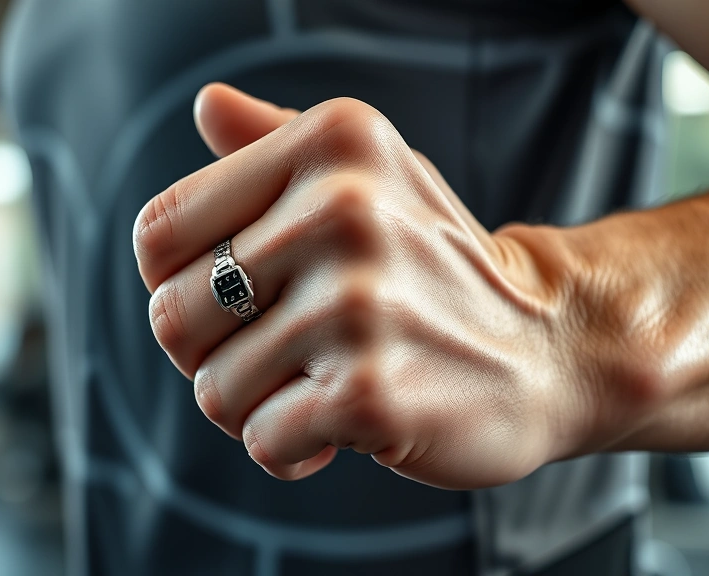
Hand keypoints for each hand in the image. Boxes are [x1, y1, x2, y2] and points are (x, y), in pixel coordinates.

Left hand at [133, 84, 598, 488]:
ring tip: (322, 383)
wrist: (551, 344)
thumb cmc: (433, 265)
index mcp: (327, 143)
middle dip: (214, 356)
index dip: (179, 286)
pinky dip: (293, 451)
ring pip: (214, 390)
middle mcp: (341, 208)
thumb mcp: (368, 177)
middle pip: (173, 318)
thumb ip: (274, 141)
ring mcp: (356, 303)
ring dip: (258, 408)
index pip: (158, 236)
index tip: (238, 303)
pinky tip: (343, 427)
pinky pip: (263, 441)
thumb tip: (207, 103)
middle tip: (281, 354)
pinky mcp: (369, 390)